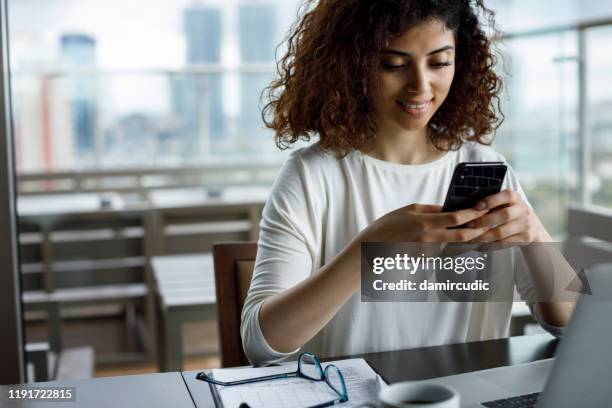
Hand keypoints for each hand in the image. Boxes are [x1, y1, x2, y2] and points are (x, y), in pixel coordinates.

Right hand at [360, 203, 489, 243]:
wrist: (372, 249)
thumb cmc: (388, 225)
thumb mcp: (409, 210)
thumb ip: (431, 209)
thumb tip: (450, 209)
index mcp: (425, 223)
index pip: (456, 218)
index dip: (473, 214)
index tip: (484, 208)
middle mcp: (429, 239)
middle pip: (463, 236)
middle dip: (479, 230)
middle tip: (490, 224)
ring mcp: (429, 252)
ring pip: (457, 247)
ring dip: (471, 241)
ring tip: (483, 233)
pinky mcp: (427, 261)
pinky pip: (447, 253)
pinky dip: (458, 249)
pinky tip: (465, 244)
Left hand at [465, 189, 550, 242]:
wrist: (531, 226)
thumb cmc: (510, 211)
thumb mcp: (505, 202)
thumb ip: (491, 201)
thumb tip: (467, 205)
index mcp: (516, 198)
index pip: (507, 195)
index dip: (491, 200)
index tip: (476, 207)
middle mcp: (523, 210)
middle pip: (504, 215)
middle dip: (483, 221)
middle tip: (468, 225)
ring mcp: (525, 225)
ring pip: (501, 232)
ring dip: (482, 236)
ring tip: (469, 238)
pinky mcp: (525, 238)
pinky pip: (503, 243)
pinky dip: (488, 246)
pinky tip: (478, 246)